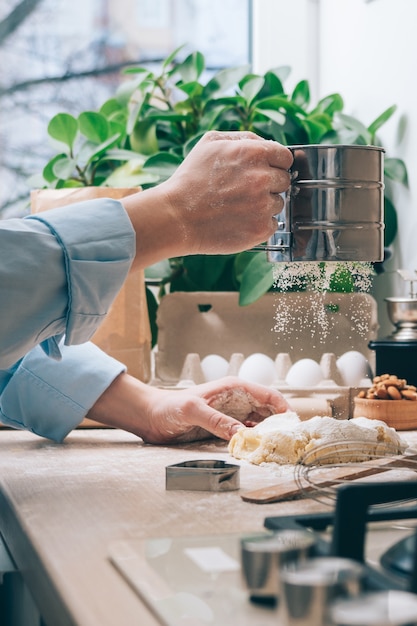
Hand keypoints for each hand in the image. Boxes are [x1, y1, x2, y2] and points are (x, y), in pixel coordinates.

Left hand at [86, 373, 290, 443]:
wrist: (151, 417)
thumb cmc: (169, 407)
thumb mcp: (193, 410)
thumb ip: (217, 420)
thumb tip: (241, 434)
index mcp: (234, 388)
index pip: (269, 396)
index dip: (284, 409)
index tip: (292, 427)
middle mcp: (237, 401)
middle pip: (269, 412)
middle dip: (280, 426)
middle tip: (289, 445)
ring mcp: (232, 416)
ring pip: (260, 425)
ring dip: (268, 437)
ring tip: (277, 452)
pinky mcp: (224, 429)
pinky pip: (246, 435)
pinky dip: (254, 443)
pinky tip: (258, 453)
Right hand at [162, 130, 292, 254]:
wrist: (176, 217)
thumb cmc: (191, 179)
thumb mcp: (210, 143)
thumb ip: (243, 138)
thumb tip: (265, 144)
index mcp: (254, 153)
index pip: (285, 157)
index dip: (274, 164)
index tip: (263, 171)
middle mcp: (262, 178)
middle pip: (284, 181)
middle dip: (269, 185)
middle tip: (244, 191)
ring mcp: (263, 205)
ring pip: (278, 204)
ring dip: (263, 205)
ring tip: (237, 207)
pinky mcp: (260, 229)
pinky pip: (272, 224)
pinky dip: (259, 224)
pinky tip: (239, 221)